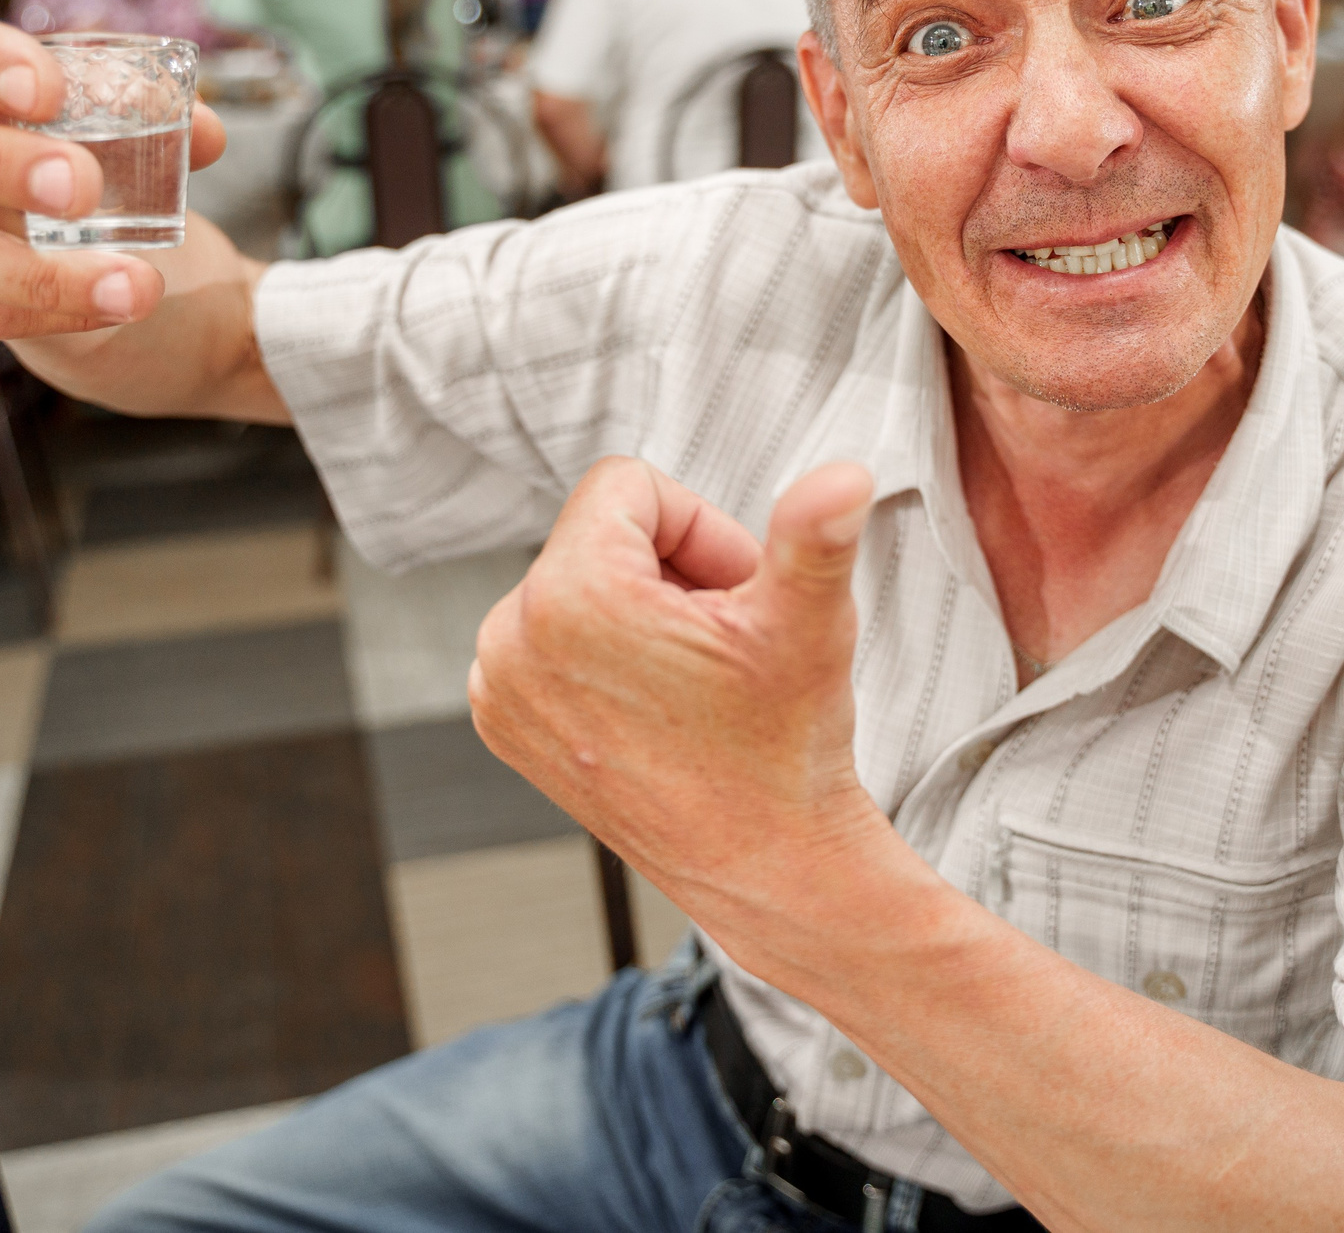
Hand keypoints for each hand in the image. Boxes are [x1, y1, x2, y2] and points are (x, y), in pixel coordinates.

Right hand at [0, 0, 227, 340]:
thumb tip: (201, 132)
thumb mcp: (89, 105)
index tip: (50, 91)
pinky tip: (103, 311)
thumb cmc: (49, 129)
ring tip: (134, 285)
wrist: (32, 211)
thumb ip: (145, 108)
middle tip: (82, 187)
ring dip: (36, 273)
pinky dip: (38, 311)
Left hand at [469, 460, 882, 951]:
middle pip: (602, 535)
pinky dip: (604, 655)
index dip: (702, 528)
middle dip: (671, 572)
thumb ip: (816, 534)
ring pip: (579, 584)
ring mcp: (499, 688)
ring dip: (639, 612)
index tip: (737, 594)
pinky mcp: (503, 724)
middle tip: (722, 644)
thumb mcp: (807, 624)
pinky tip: (658, 706)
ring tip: (691, 680)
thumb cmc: (784, 752)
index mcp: (570, 595)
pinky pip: (552, 638)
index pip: (630, 486)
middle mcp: (510, 639)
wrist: (767, 867)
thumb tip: (845, 476)